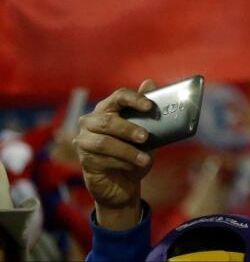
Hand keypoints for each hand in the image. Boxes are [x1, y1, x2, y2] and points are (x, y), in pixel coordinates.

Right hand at [74, 80, 156, 230]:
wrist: (124, 183)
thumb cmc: (134, 151)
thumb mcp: (146, 131)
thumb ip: (145, 110)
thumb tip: (150, 82)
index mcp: (107, 109)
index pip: (119, 96)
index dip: (134, 99)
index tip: (149, 106)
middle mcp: (91, 121)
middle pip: (108, 120)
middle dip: (128, 129)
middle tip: (145, 137)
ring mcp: (84, 140)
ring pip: (104, 142)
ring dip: (127, 150)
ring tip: (144, 159)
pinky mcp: (84, 159)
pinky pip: (101, 159)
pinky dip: (120, 162)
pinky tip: (132, 166)